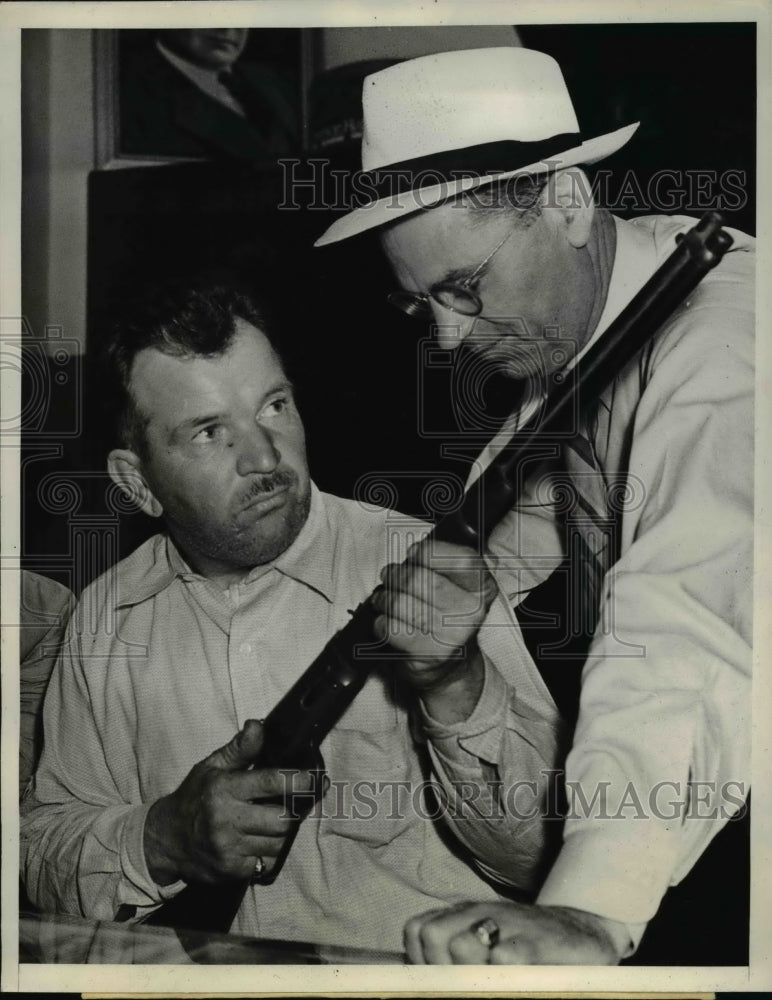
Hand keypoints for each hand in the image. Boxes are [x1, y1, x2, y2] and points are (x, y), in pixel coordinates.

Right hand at [144, 719, 316, 885]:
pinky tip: (257, 842)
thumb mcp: (211, 767)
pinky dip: (268, 853)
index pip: (268, 783)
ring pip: (277, 843)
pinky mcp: (231, 870)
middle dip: (290, 813)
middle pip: (280, 819)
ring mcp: (228, 848)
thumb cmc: (193, 798)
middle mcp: (226, 819)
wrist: (164, 840)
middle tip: (288, 806)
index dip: (296, 781)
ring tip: (270, 823)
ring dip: (280, 834)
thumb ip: (240, 749)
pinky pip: (265, 863)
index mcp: (224, 789)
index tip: (312, 779)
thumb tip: (258, 726)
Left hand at [371, 538, 496, 693]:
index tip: (412, 553)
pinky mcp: (430, 653)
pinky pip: (391, 628)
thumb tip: (412, 553)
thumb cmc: (448, 620)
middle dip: (396, 574)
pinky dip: (381, 622)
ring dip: (384, 598)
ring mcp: (452, 634)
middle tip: (388, 575)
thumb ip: (442, 565)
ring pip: (400, 603)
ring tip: (383, 600)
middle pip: (420, 579)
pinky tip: (385, 622)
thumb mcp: (458, 588)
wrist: (451, 668)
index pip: (462, 559)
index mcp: (482, 588)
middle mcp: (472, 611)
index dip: (429, 552)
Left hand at [404, 901, 626, 964]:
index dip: (420, 961)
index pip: (417, 930)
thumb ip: (453, 958)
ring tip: (487, 983)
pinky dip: (501, 973)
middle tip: (465, 983)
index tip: (438, 981)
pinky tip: (512, 982)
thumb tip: (419, 978)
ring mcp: (507, 924)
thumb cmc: (525, 946)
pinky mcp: (535, 941)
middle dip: (440, 968)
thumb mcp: (486, 944)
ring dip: (467, 972)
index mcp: (463, 915)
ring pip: (461, 944)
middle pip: (433, 936)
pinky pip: (505, 956)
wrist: (581, 931)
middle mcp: (480, 914)